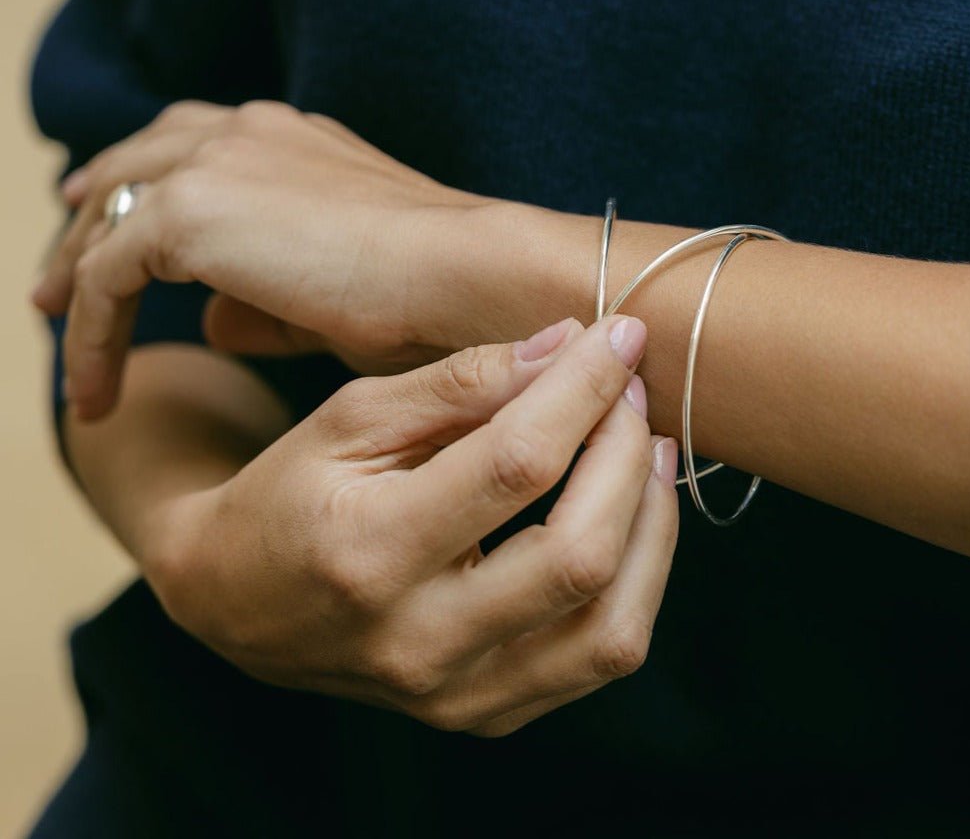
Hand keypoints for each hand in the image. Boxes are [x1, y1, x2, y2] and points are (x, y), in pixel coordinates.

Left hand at [32, 99, 486, 417]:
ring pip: (108, 215)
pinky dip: (90, 335)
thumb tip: (211, 321)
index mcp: (289, 138)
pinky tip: (96, 391)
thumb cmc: (431, 295)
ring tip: (53, 326)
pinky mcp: (189, 214)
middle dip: (92, 217)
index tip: (118, 241)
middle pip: (136, 165)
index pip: (192, 150)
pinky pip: (104, 278)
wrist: (469, 275)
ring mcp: (215, 165)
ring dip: (74, 273)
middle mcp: (245, 133)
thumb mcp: (337, 297)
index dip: (146, 192)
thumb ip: (266, 301)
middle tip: (56, 276)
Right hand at [150, 317, 678, 735]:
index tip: (618, 337)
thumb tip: (563, 346)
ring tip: (650, 452)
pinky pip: (597, 658)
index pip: (516, 465)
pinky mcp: (484, 714)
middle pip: (578, 552)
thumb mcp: (351, 417)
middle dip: (626, 453)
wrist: (236, 601)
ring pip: (611, 628)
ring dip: (652, 525)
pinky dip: (636, 580)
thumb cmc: (288, 492)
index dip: (583, 390)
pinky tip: (629, 518)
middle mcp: (416, 641)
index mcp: (367, 551)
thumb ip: (458, 382)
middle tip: (632, 392)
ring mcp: (455, 694)